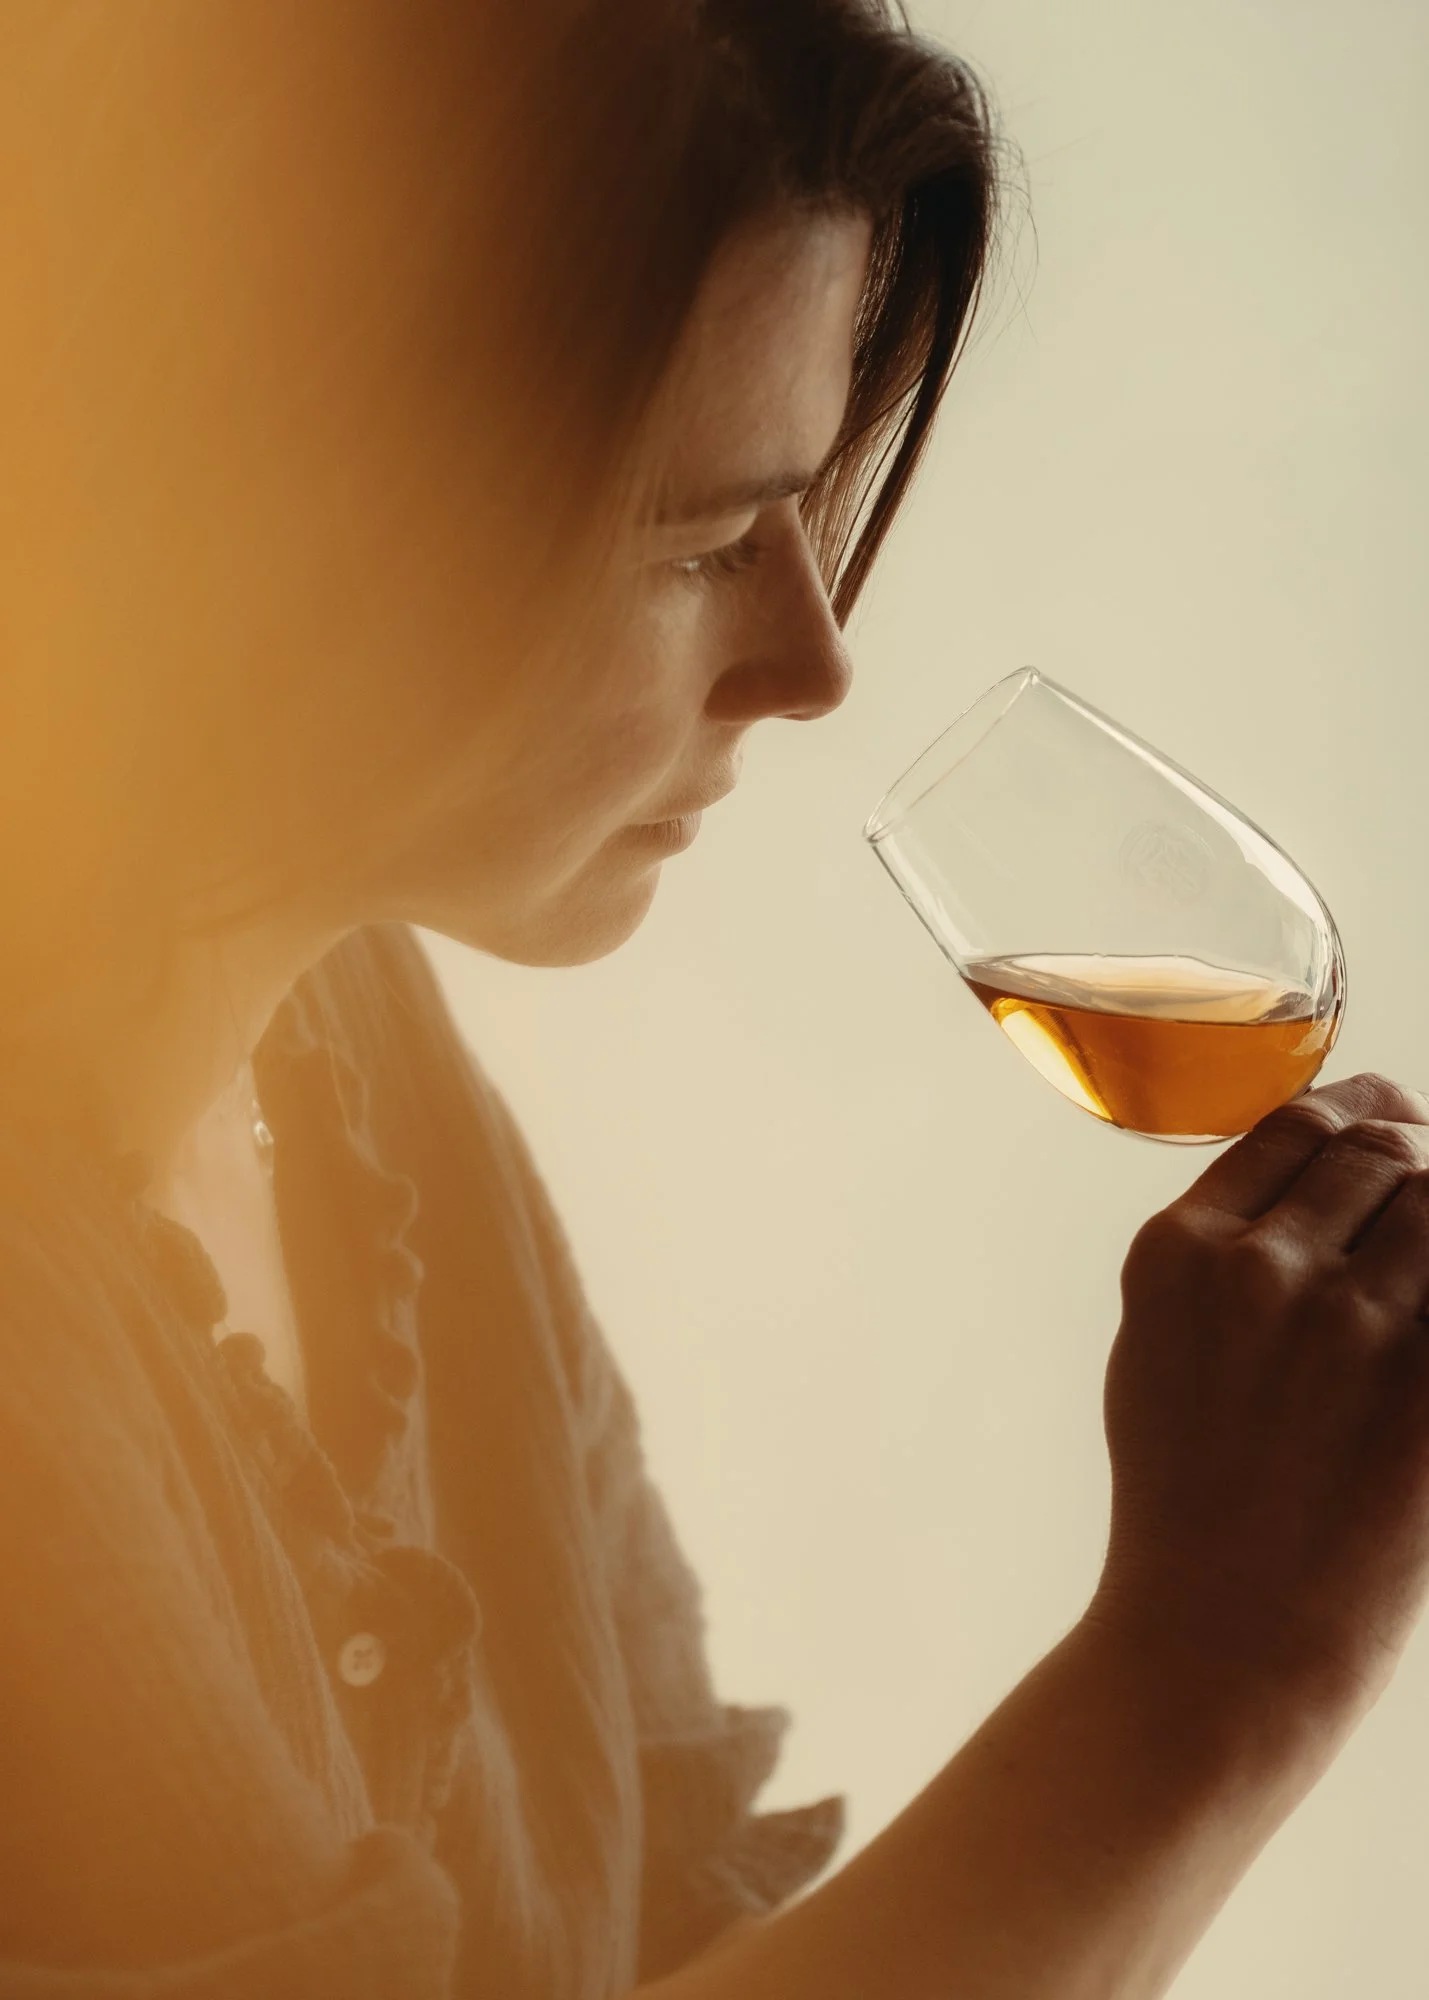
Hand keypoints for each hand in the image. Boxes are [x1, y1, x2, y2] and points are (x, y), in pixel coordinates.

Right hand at [1091, 1072, 1428, 1745]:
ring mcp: (1351, 1328)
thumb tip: (1311, 1175)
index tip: (1396, 1118)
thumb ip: (1214, 1256)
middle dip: (1421, 1158)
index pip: (1295, 1126)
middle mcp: (1260, 1272)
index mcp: (1180, 1253)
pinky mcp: (1428, 1389)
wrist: (1221, 1634)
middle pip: (1381, 1155)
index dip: (1363, 1111)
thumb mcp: (1155, 1350)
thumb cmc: (1184, 1499)